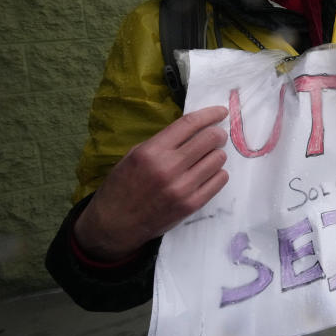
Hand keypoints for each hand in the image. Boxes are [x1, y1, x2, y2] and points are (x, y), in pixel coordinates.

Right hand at [73, 106, 229, 260]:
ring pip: (218, 159)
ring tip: (206, 158)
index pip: (190, 124)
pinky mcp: (191, 204)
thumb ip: (164, 142)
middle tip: (217, 136)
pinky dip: (217, 173)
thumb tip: (195, 129)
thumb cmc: (123, 185)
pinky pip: (220, 180)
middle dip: (218, 133)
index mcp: (152, 151)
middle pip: (210, 138)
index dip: (210, 114)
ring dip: (216, 154)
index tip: (221, 111)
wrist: (114, 224)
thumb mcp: (135, 155)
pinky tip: (208, 174)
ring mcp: (182, 188)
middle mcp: (169, 167)